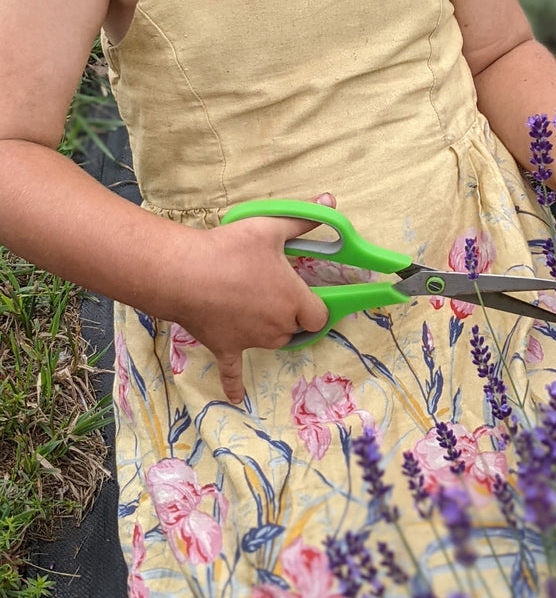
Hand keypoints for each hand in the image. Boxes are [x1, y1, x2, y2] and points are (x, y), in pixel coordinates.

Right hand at [162, 193, 337, 404]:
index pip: (320, 315)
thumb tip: (330, 199)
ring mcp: (251, 341)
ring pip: (272, 342)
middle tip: (275, 292)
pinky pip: (233, 372)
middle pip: (297, 329)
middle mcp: (277, 326)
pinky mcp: (225, 348)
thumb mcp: (271, 227)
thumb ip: (304, 218)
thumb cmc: (231, 250)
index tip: (311, 293)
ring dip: (270, 331)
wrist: (183, 274)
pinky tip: (236, 397)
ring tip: (254, 305)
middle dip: (292, 314)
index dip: (318, 305)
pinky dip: (235, 384)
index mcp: (293, 300)